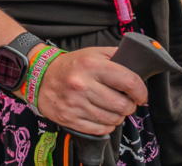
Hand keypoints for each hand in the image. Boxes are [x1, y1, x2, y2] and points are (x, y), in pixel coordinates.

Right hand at [34, 46, 148, 135]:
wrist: (39, 77)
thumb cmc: (71, 65)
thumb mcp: (92, 53)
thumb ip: (116, 56)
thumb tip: (139, 65)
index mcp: (91, 65)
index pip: (129, 81)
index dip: (141, 91)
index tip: (141, 95)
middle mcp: (82, 85)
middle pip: (123, 105)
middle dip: (130, 105)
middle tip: (126, 101)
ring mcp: (75, 104)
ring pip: (113, 119)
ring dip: (118, 116)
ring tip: (112, 108)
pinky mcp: (70, 118)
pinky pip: (101, 129)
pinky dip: (106, 125)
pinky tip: (102, 115)